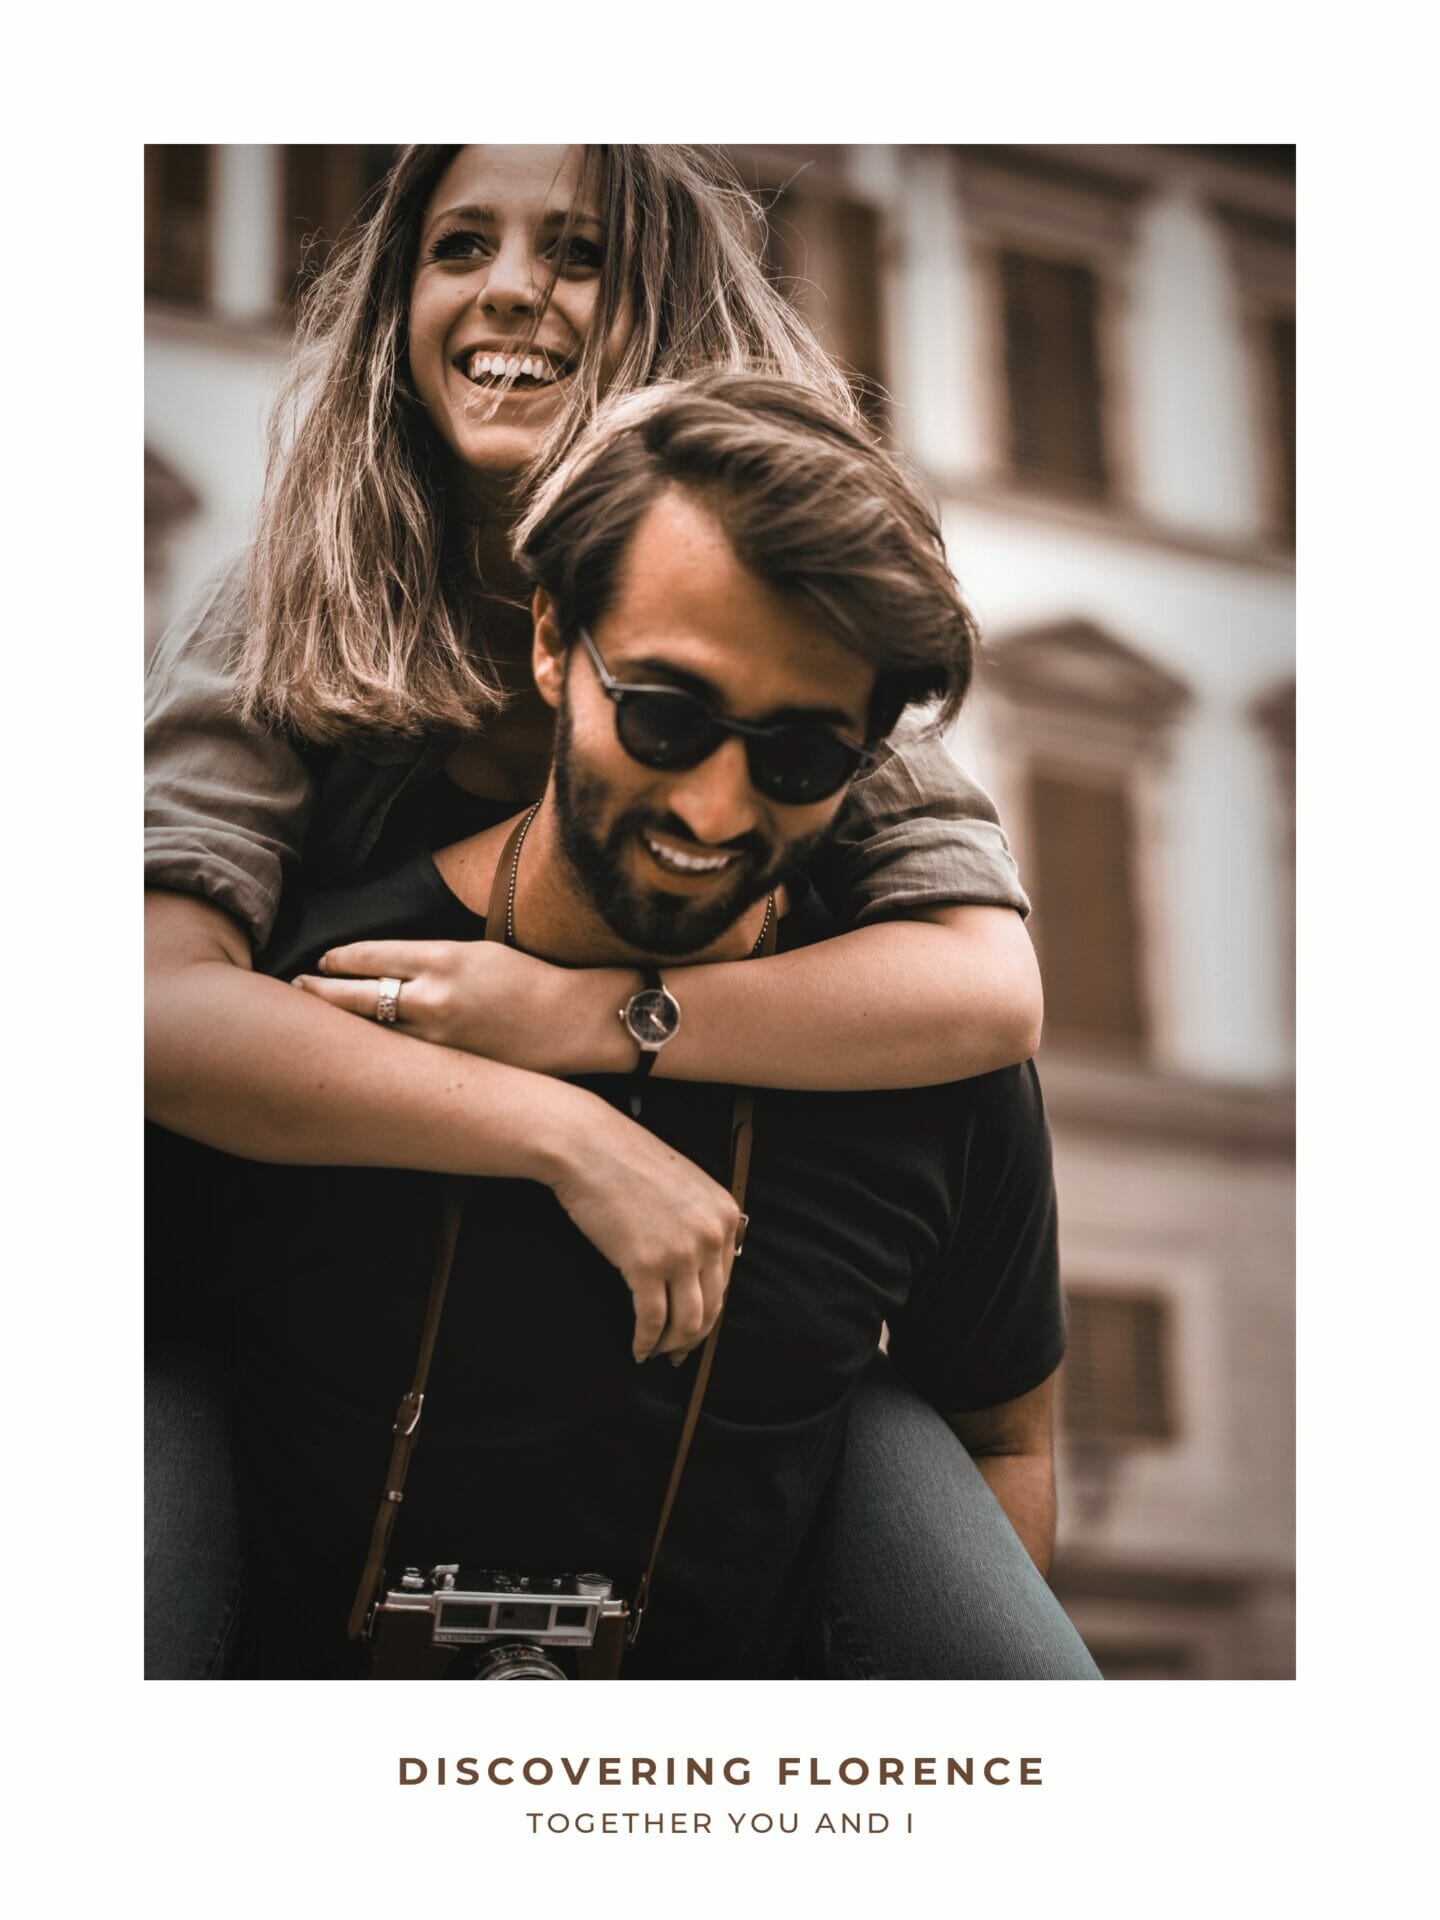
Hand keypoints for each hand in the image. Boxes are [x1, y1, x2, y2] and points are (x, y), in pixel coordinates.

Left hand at [294, 939, 607, 1075]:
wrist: (575, 1021)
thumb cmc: (531, 980)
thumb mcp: (478, 952)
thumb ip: (431, 959)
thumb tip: (389, 965)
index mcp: (444, 958)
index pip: (370, 955)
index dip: (339, 959)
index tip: (324, 960)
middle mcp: (435, 997)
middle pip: (357, 994)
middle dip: (322, 990)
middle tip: (298, 986)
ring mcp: (440, 1036)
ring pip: (373, 1030)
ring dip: (341, 1025)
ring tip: (318, 1020)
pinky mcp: (450, 1065)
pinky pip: (401, 1058)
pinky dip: (377, 1052)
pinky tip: (361, 1053)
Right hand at [545, 1098, 741, 1362]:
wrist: (587, 1145)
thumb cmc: (625, 1162)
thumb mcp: (683, 1185)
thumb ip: (699, 1222)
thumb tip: (697, 1272)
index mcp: (725, 1214)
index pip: (725, 1281)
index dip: (709, 1312)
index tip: (693, 1329)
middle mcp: (711, 1235)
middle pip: (711, 1306)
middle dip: (692, 1337)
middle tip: (676, 1353)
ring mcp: (681, 1251)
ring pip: (687, 1322)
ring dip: (670, 1345)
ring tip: (655, 1351)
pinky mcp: (645, 1265)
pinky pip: (652, 1321)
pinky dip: (645, 1342)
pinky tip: (637, 1348)